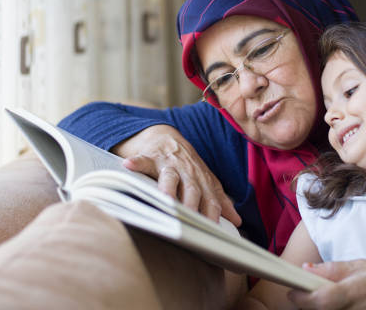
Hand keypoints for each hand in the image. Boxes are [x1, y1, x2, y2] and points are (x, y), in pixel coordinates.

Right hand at [113, 124, 241, 226]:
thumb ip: (219, 199)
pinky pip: (143, 159)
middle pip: (192, 189)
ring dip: (168, 187)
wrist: (167, 138)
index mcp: (202, 180)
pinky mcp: (151, 156)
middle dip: (192, 204)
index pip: (210, 198)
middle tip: (190, 219)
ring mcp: (169, 164)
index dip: (212, 213)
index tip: (212, 229)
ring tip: (165, 198)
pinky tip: (128, 164)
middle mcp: (188, 172)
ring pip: (170, 177)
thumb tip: (237, 221)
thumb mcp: (205, 180)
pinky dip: (137, 162)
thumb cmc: (186, 166)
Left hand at [287, 260, 365, 309]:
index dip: (302, 298)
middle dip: (306, 304)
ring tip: (323, 297)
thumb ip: (332, 269)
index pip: (321, 300)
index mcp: (356, 291)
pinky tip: (334, 305)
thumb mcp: (360, 266)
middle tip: (304, 293)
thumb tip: (306, 269)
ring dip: (318, 309)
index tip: (292, 291)